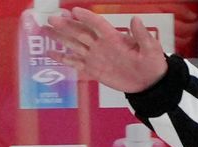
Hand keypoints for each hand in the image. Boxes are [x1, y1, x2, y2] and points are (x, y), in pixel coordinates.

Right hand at [44, 7, 168, 94]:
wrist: (150, 83)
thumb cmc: (152, 64)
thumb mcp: (151, 49)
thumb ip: (142, 35)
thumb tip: (136, 19)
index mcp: (114, 38)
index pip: (98, 24)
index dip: (87, 17)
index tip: (74, 11)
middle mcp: (101, 45)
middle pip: (80, 32)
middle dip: (66, 26)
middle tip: (52, 18)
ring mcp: (96, 57)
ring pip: (74, 45)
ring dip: (60, 37)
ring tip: (45, 30)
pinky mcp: (94, 70)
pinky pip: (76, 63)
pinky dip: (63, 59)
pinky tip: (50, 54)